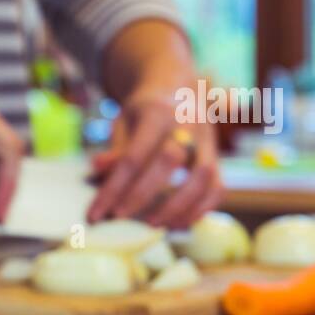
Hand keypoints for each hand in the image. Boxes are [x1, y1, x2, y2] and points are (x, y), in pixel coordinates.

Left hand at [87, 88, 221, 228]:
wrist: (178, 89)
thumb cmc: (144, 112)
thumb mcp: (124, 122)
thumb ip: (116, 149)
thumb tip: (98, 169)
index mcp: (157, 112)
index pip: (134, 155)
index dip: (114, 187)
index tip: (96, 212)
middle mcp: (187, 123)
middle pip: (170, 160)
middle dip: (143, 193)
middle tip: (120, 216)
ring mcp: (208, 140)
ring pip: (203, 175)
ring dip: (179, 206)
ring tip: (153, 224)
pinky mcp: (218, 158)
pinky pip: (218, 188)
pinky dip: (201, 210)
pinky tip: (179, 224)